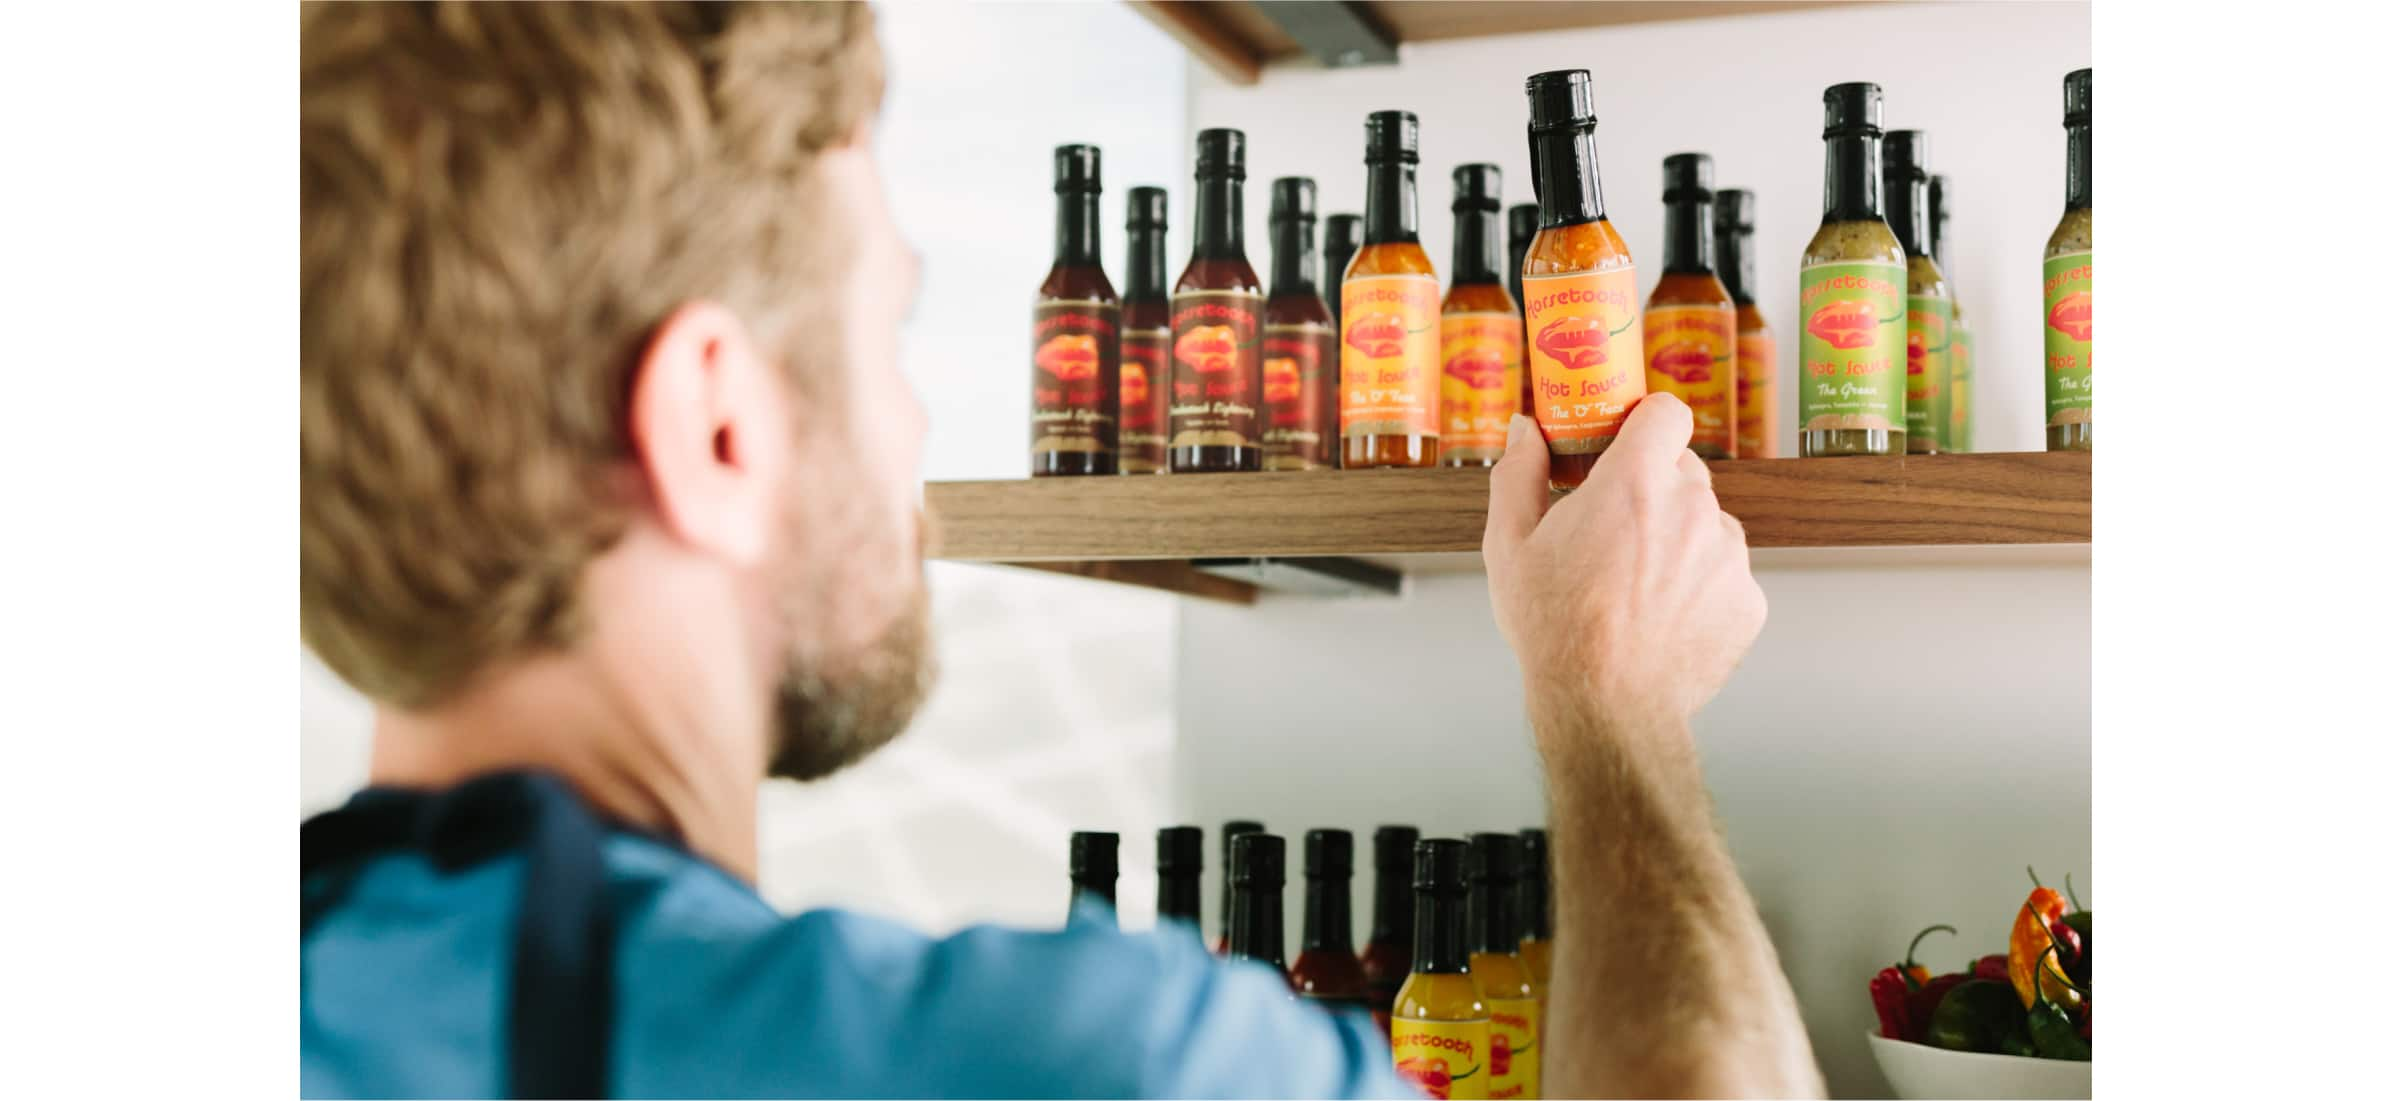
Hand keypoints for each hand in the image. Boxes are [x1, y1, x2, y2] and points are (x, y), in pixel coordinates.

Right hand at [1482, 395, 1765, 734]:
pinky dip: (1699, 587)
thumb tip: (1525, 430)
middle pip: (1684, 470)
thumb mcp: (1510, 545)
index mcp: (1636, 482)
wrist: (1607, 707)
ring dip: (1678, 540)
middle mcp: (1694, 508)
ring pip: (1706, 524)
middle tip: (1613, 531)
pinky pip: (1725, 574)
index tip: (1624, 445)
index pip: (1665, 413)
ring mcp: (1729, 555)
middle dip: (1652, 489)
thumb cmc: (1555, 629)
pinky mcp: (1748, 600)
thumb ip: (1519, 474)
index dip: (1644, 425)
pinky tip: (1661, 617)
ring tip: (1634, 588)